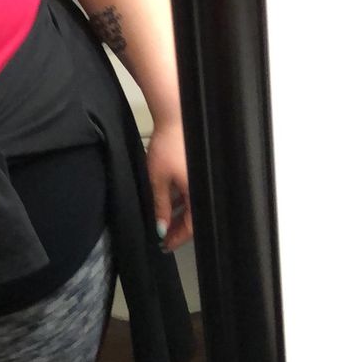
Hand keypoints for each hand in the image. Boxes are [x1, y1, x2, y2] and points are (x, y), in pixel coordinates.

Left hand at [146, 117, 192, 252]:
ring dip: (178, 214)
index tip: (165, 245)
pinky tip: (169, 202)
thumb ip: (160, 205)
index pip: (191, 225)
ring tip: (162, 220)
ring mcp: (201, 178)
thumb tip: (160, 227)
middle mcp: (203, 187)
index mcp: (197, 192)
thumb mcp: (158, 179)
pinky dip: (181, 199)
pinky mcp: (197, 169)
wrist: (176, 117)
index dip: (177, 238)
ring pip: (192, 204)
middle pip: (193, 217)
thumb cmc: (168, 145)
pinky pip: (192, 191)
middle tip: (163, 236)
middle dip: (177, 228)